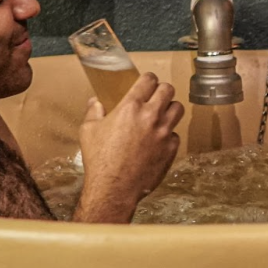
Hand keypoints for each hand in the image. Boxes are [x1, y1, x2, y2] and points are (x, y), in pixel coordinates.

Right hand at [75, 73, 183, 222]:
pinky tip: (159, 140)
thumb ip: (94, 112)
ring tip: (162, 115)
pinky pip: (175, 134)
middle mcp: (151, 116)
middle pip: (168, 90)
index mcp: (130, 107)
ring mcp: (164, 133)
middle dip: (162, 90)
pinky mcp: (171, 149)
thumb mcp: (88, 131)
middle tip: (156, 96)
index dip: (148, 79)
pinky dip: (169, 135)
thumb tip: (95, 102)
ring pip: (178, 109)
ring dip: (170, 109)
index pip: (148, 80)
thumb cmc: (99, 160)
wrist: (114, 188)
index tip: (146, 82)